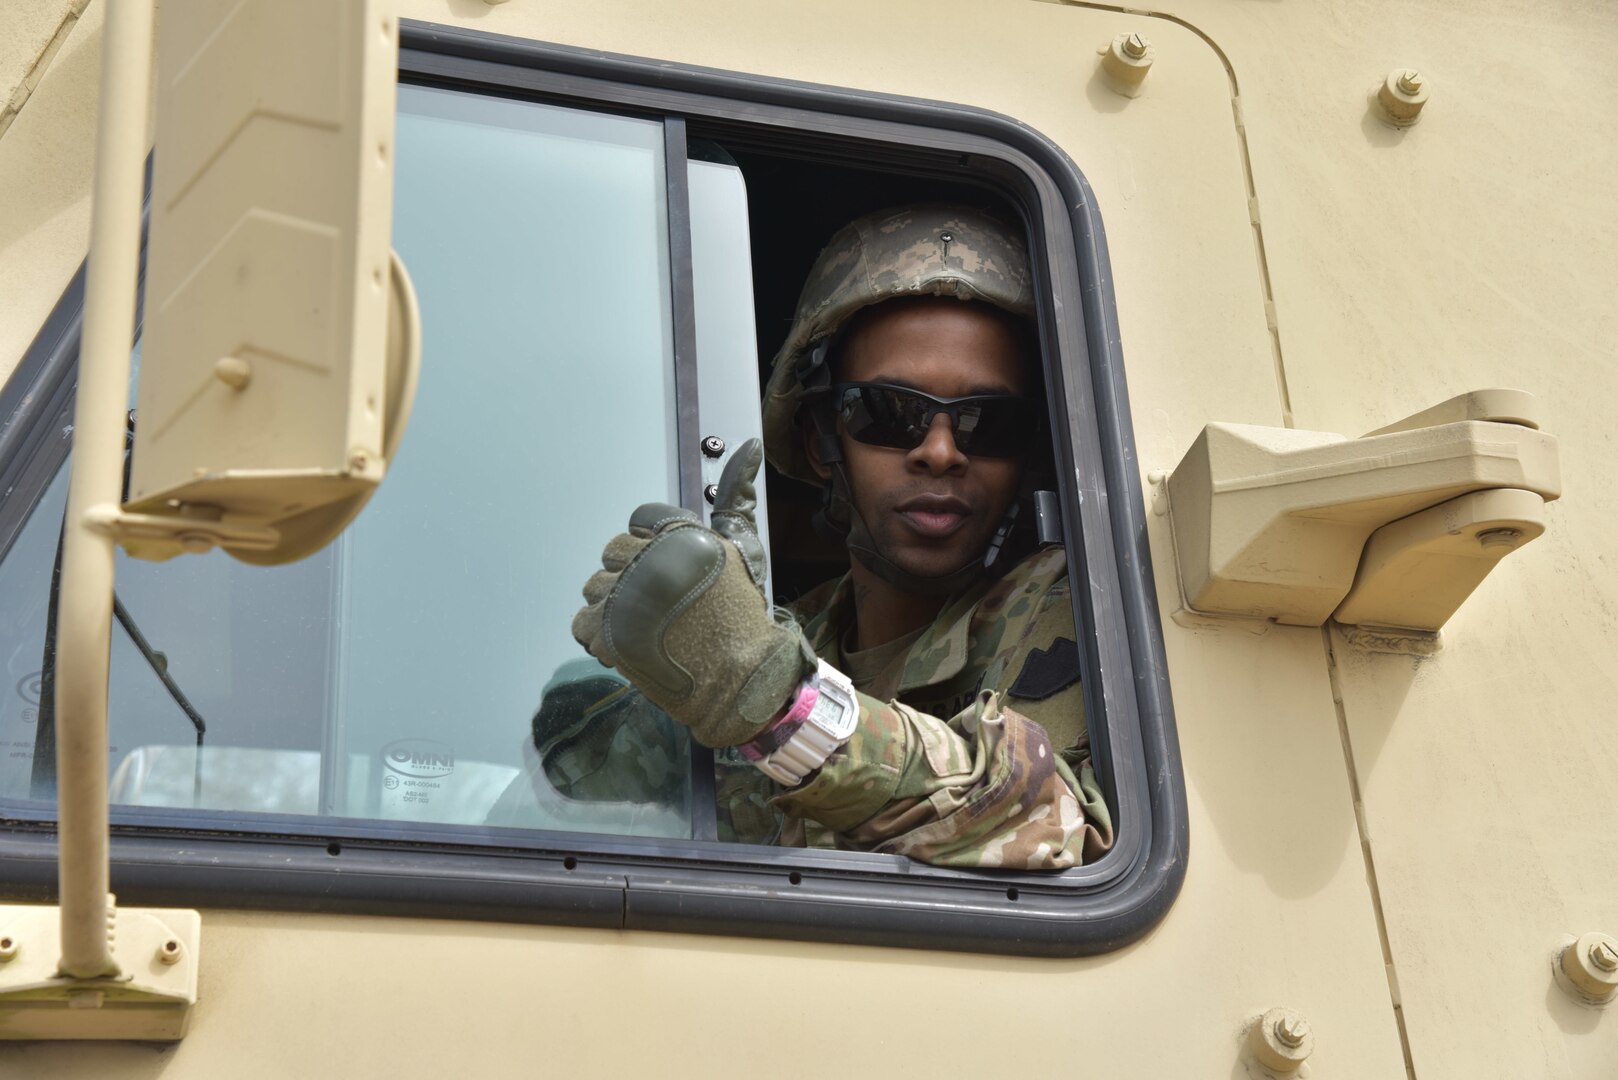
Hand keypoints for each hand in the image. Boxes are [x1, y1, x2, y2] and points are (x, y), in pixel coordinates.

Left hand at [570, 439, 816, 747]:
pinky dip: (600, 637)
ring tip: (646, 627)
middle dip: (632, 577)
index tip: (673, 573)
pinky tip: (629, 644)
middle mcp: (649, 561)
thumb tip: (747, 444)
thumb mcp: (742, 546)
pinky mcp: (609, 635)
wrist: (739, 677)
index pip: (639, 521)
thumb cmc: (742, 611)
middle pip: (612, 553)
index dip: (654, 546)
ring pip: (594, 588)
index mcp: (678, 535)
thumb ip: (736, 495)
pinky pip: (582, 624)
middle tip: (661, 604)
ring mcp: (626, 599)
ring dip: (613, 608)